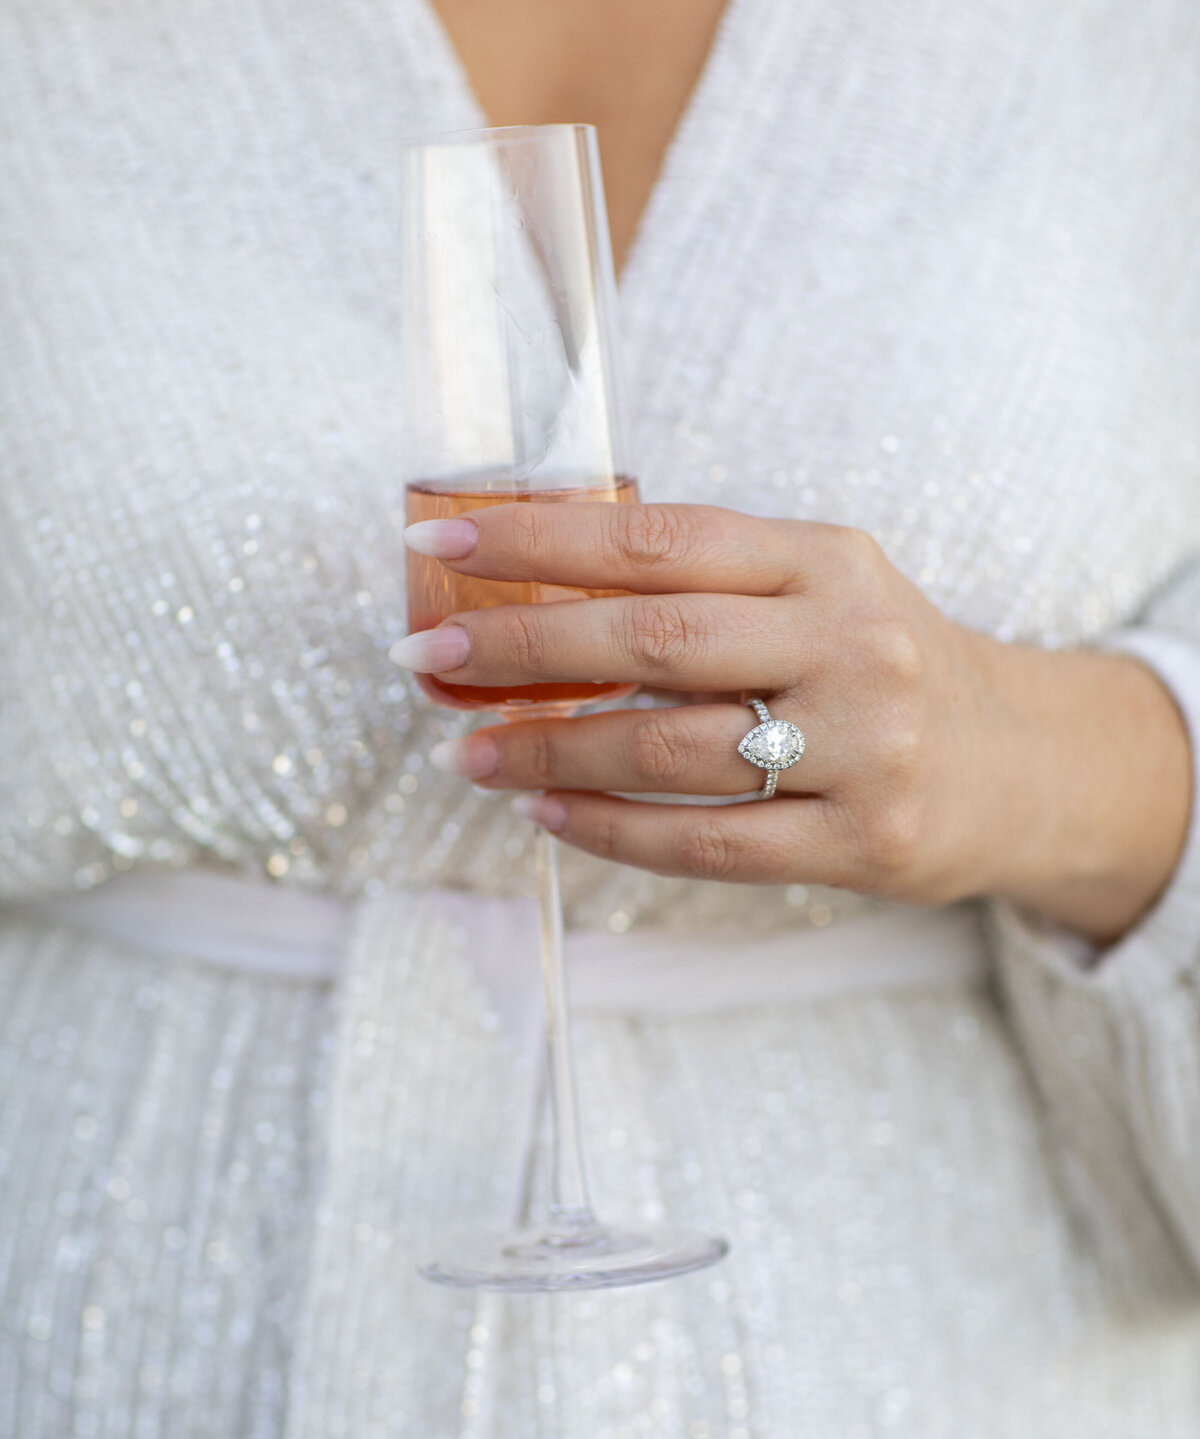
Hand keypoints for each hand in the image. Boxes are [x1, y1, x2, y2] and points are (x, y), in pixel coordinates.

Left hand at [393, 503, 1191, 940]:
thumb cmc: (886, 667)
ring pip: (672, 751)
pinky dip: (615, 832)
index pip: (660, 538)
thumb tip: (534, 595)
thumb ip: (710, 588)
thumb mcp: (823, 592)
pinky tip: (549, 816)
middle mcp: (852, 642)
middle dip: (525, 649)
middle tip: (430, 661)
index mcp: (828, 560)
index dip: (542, 540)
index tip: (443, 547)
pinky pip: (711, 845)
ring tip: (469, 756)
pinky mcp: (865, 842)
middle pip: (657, 639)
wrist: (1027, 764)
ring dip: (550, 754)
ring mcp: (865, 747)